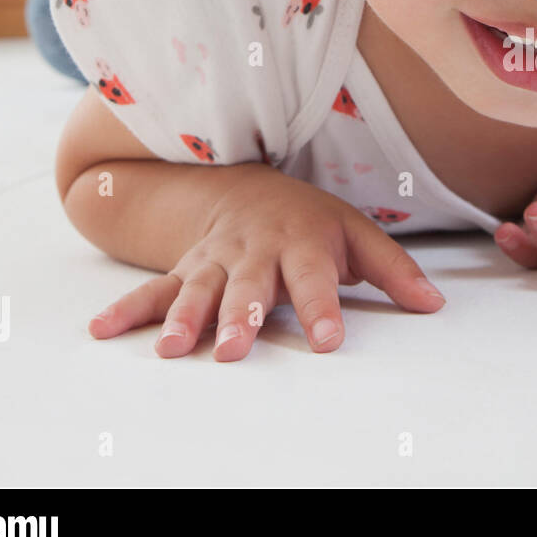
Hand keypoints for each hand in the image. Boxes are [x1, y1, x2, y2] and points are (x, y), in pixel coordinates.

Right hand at [87, 170, 443, 360]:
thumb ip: (396, 272)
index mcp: (303, 243)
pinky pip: (153, 288)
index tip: (327, 340)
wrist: (250, 186)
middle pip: (248, 286)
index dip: (323, 308)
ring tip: (170, 350)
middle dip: (241, 317)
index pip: (316, 278)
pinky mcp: (186, 268)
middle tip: (234, 350)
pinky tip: (101, 331)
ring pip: (198, 288)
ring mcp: (216, 259)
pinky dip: (127, 309)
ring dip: (184, 319)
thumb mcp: (359, 235)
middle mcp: (256, 251)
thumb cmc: (312, 221)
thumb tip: (436, 304)